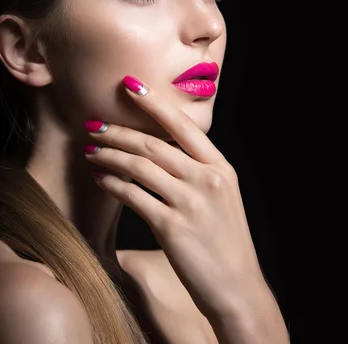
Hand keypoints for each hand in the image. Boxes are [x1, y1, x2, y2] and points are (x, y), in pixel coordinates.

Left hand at [82, 75, 267, 317]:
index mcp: (221, 168)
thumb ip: (201, 172)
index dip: (154, 103)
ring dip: (110, 155)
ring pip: (140, 166)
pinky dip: (113, 184)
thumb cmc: (226, 241)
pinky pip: (134, 196)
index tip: (130, 85)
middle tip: (94, 123)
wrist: (236, 284)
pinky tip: (101, 179)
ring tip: (91, 149)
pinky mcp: (171, 226)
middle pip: (155, 144)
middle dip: (119, 130)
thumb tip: (167, 153)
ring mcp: (190, 202)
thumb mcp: (224, 197)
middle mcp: (207, 179)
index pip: (184, 126)